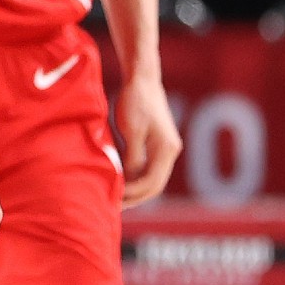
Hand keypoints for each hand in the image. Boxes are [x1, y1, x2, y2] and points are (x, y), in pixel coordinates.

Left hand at [118, 75, 181, 206]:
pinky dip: (136, 177)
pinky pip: (149, 167)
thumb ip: (133, 157)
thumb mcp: (131, 131)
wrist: (142, 79)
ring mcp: (166, 148)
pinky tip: (122, 181)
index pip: (152, 182)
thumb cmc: (135, 101)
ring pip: (153, 178)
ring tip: (116, 198)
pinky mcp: (158, 143)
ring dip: (136, 189)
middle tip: (114, 206)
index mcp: (166, 149)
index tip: (114, 199)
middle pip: (155, 185)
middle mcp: (171, 151)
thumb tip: (131, 181)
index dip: (133, 193)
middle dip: (136, 197)